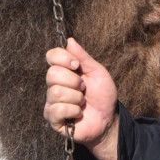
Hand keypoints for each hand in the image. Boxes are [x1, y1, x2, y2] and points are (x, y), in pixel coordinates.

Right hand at [44, 38, 118, 159]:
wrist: (108, 119)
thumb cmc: (103, 95)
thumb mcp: (97, 72)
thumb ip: (83, 57)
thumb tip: (69, 40)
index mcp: (64, 70)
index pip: (51, 56)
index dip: (63, 58)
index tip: (77, 66)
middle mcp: (55, 84)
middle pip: (52, 74)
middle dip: (74, 81)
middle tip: (84, 88)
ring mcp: (52, 101)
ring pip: (56, 92)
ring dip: (76, 98)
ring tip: (82, 102)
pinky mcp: (53, 118)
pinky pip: (56, 109)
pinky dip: (73, 110)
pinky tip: (78, 113)